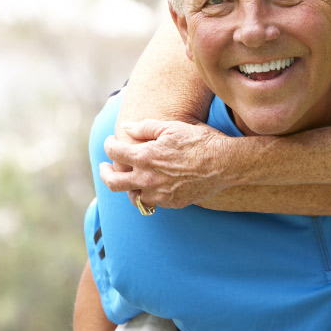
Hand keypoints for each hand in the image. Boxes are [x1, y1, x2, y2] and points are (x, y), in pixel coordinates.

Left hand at [99, 119, 231, 208]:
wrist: (226, 163)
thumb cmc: (200, 141)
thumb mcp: (172, 127)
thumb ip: (145, 128)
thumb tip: (126, 128)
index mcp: (144, 157)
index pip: (114, 152)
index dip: (109, 145)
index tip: (111, 142)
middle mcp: (147, 179)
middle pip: (113, 182)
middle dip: (105, 173)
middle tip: (105, 167)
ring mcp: (160, 194)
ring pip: (133, 196)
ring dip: (128, 187)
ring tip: (130, 179)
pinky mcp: (173, 203)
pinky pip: (153, 202)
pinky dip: (149, 194)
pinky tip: (154, 186)